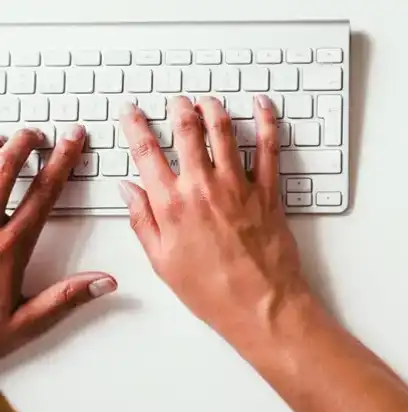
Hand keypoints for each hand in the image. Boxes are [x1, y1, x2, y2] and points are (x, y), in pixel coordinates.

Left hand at [0, 126, 116, 357]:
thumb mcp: (22, 324)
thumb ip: (65, 299)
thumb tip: (106, 282)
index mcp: (8, 248)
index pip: (43, 194)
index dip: (62, 162)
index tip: (72, 141)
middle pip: (4, 171)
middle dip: (23, 145)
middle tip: (35, 132)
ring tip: (3, 138)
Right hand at [118, 96, 308, 338]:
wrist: (261, 304)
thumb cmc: (213, 290)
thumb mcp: (162, 262)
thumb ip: (142, 221)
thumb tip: (128, 190)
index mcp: (172, 205)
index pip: (146, 151)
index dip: (135, 125)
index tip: (131, 111)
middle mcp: (203, 188)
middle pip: (187, 131)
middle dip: (179, 109)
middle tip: (176, 101)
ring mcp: (238, 186)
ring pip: (224, 131)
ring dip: (214, 109)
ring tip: (208, 101)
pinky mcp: (268, 191)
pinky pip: (269, 148)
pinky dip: (266, 122)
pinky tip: (262, 106)